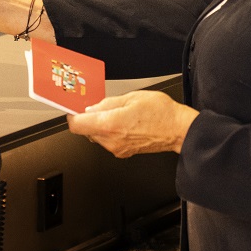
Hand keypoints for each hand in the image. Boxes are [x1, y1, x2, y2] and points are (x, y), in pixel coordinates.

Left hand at [66, 91, 198, 158]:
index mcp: (110, 124)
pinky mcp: (123, 152)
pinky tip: (124, 123)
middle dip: (89, 118)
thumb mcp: (132, 97)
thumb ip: (107, 103)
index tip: (74, 109)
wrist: (178, 130)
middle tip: (101, 107)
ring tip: (119, 113)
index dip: (72, 115)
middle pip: (86, 131)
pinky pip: (108, 141)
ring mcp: (117, 149)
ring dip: (101, 125)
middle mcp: (111, 140)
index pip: (77, 125)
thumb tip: (92, 108)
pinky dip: (110, 132)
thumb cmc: (161, 113)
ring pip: (97, 136)